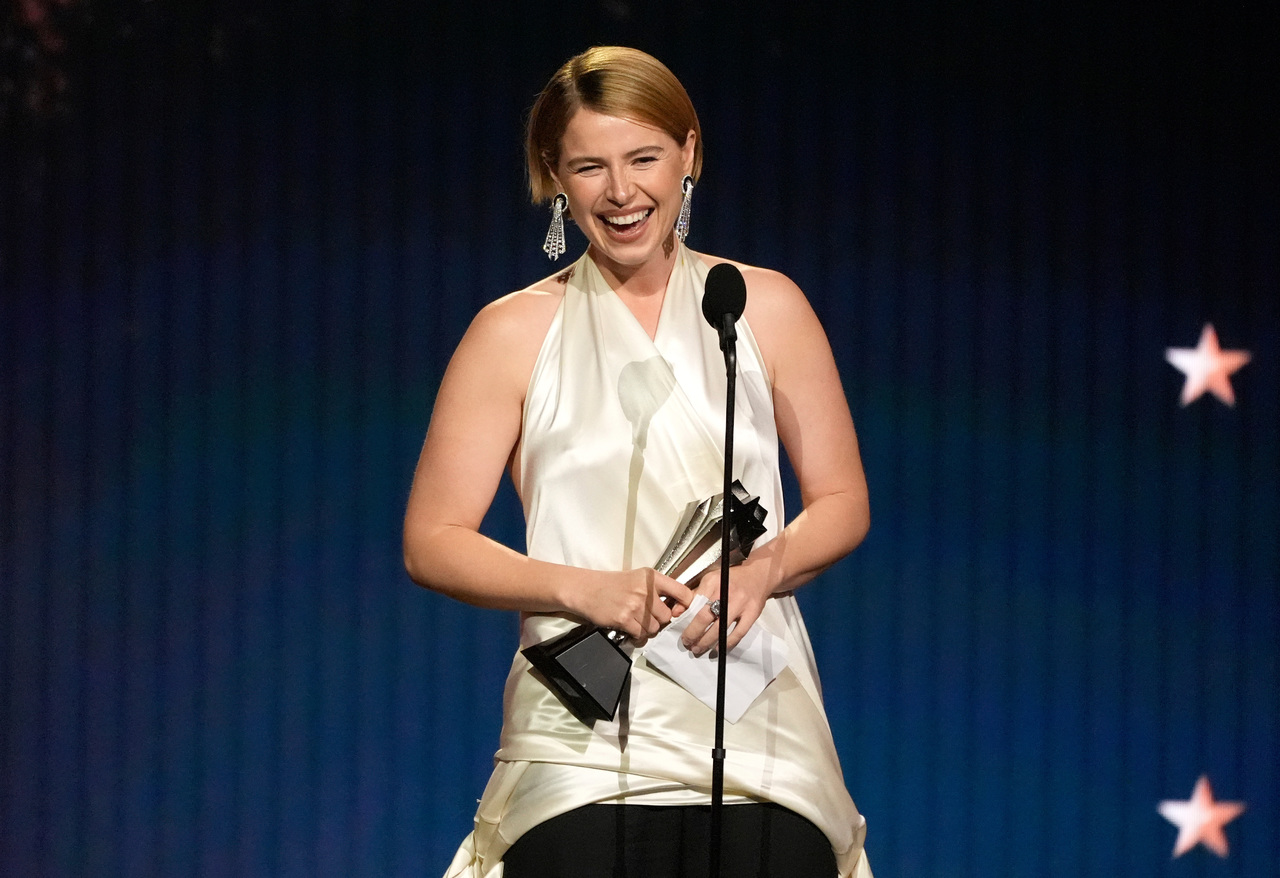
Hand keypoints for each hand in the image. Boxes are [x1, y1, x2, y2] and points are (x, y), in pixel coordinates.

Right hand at [573, 568, 694, 644]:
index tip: (681, 611)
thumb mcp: (639, 578)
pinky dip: (637, 636)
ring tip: (637, 622)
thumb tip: (679, 605)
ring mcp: (635, 605)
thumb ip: (659, 588)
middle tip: (649, 617)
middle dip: (660, 620)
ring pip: (654, 628)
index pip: (682, 592)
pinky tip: (631, 629)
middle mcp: (646, 590)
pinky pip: (641, 635)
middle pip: (667, 616)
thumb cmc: (613, 584)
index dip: (686, 605)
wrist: (587, 589)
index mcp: (652, 577)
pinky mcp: (624, 619)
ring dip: (647, 629)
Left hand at [681, 561, 772, 656]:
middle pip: (705, 617)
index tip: (680, 629)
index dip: (685, 619)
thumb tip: (676, 612)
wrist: (759, 575)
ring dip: (706, 641)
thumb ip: (693, 596)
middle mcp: (726, 592)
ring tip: (698, 648)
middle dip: (693, 633)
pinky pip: (738, 632)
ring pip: (719, 627)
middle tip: (687, 642)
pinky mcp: (752, 613)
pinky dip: (726, 643)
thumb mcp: (711, 580)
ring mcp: (740, 603)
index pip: (694, 603)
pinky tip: (718, 648)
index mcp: (713, 582)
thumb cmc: (732, 579)